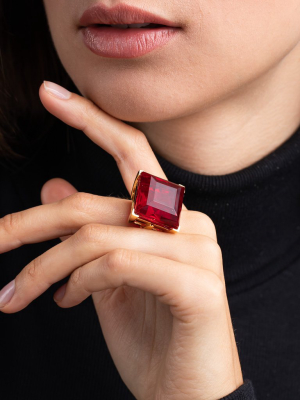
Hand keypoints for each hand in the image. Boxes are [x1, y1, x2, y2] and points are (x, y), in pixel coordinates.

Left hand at [0, 81, 242, 399]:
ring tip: (18, 297)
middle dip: (30, 222)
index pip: (131, 152)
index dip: (92, 120)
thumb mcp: (104, 280)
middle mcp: (188, 222)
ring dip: (45, 268)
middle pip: (93, 203)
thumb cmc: (150, 335)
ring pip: (96, 235)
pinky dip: (79, 282)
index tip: (51, 93)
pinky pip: (117, 264)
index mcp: (169, 217)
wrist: (186, 394)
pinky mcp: (197, 284)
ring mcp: (197, 250)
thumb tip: (55, 188)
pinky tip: (65, 303)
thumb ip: (88, 232)